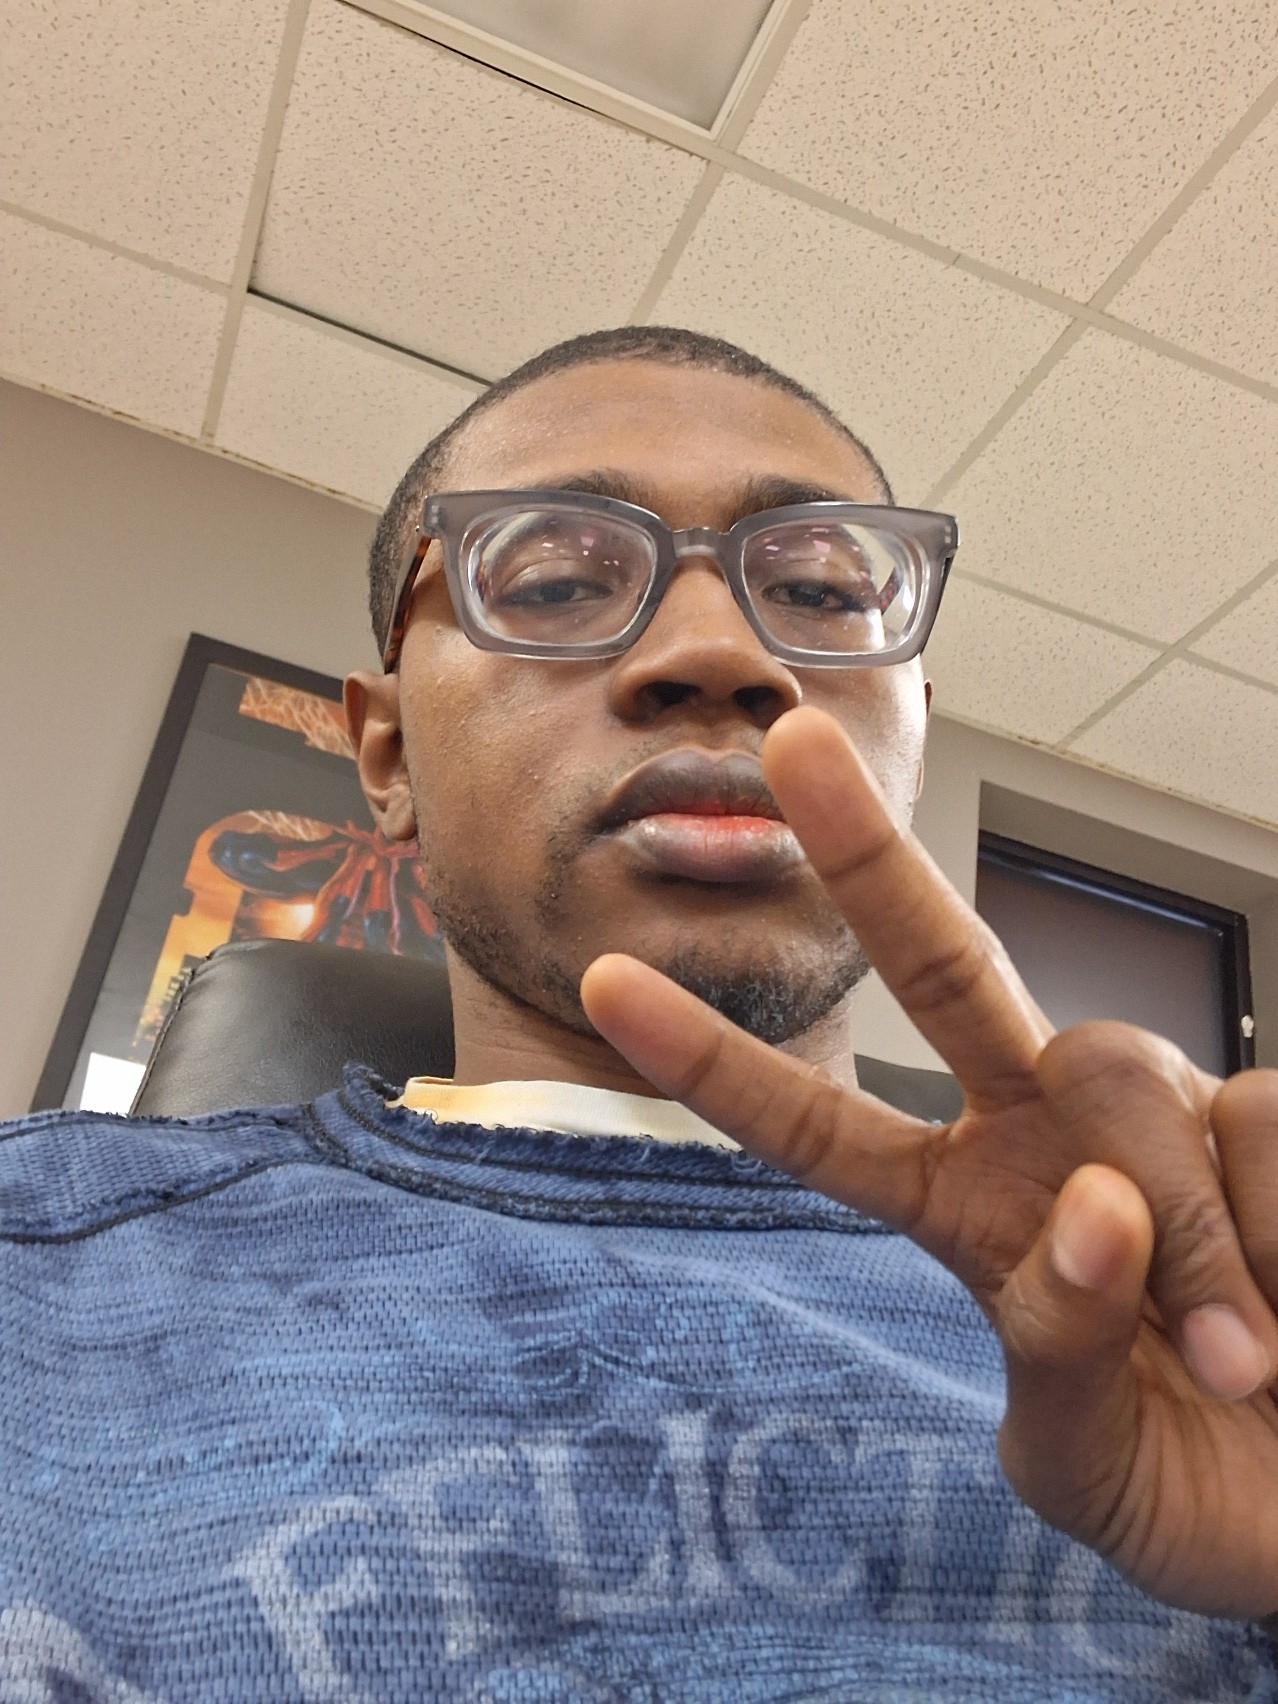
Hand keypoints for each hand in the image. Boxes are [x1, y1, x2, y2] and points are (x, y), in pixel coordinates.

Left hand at [580, 706, 1277, 1622]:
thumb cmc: (1197, 1492)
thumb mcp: (1084, 1459)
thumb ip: (1055, 1344)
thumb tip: (1092, 1209)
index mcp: (966, 1217)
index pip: (821, 1133)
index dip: (718, 1066)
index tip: (604, 982)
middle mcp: (1047, 1139)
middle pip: (946, 974)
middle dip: (867, 864)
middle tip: (787, 745)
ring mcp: (1157, 1121)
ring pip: (1125, 1079)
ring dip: (1177, 1236)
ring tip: (1243, 1365)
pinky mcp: (1266, 1117)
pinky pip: (1259, 1126)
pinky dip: (1272, 1234)